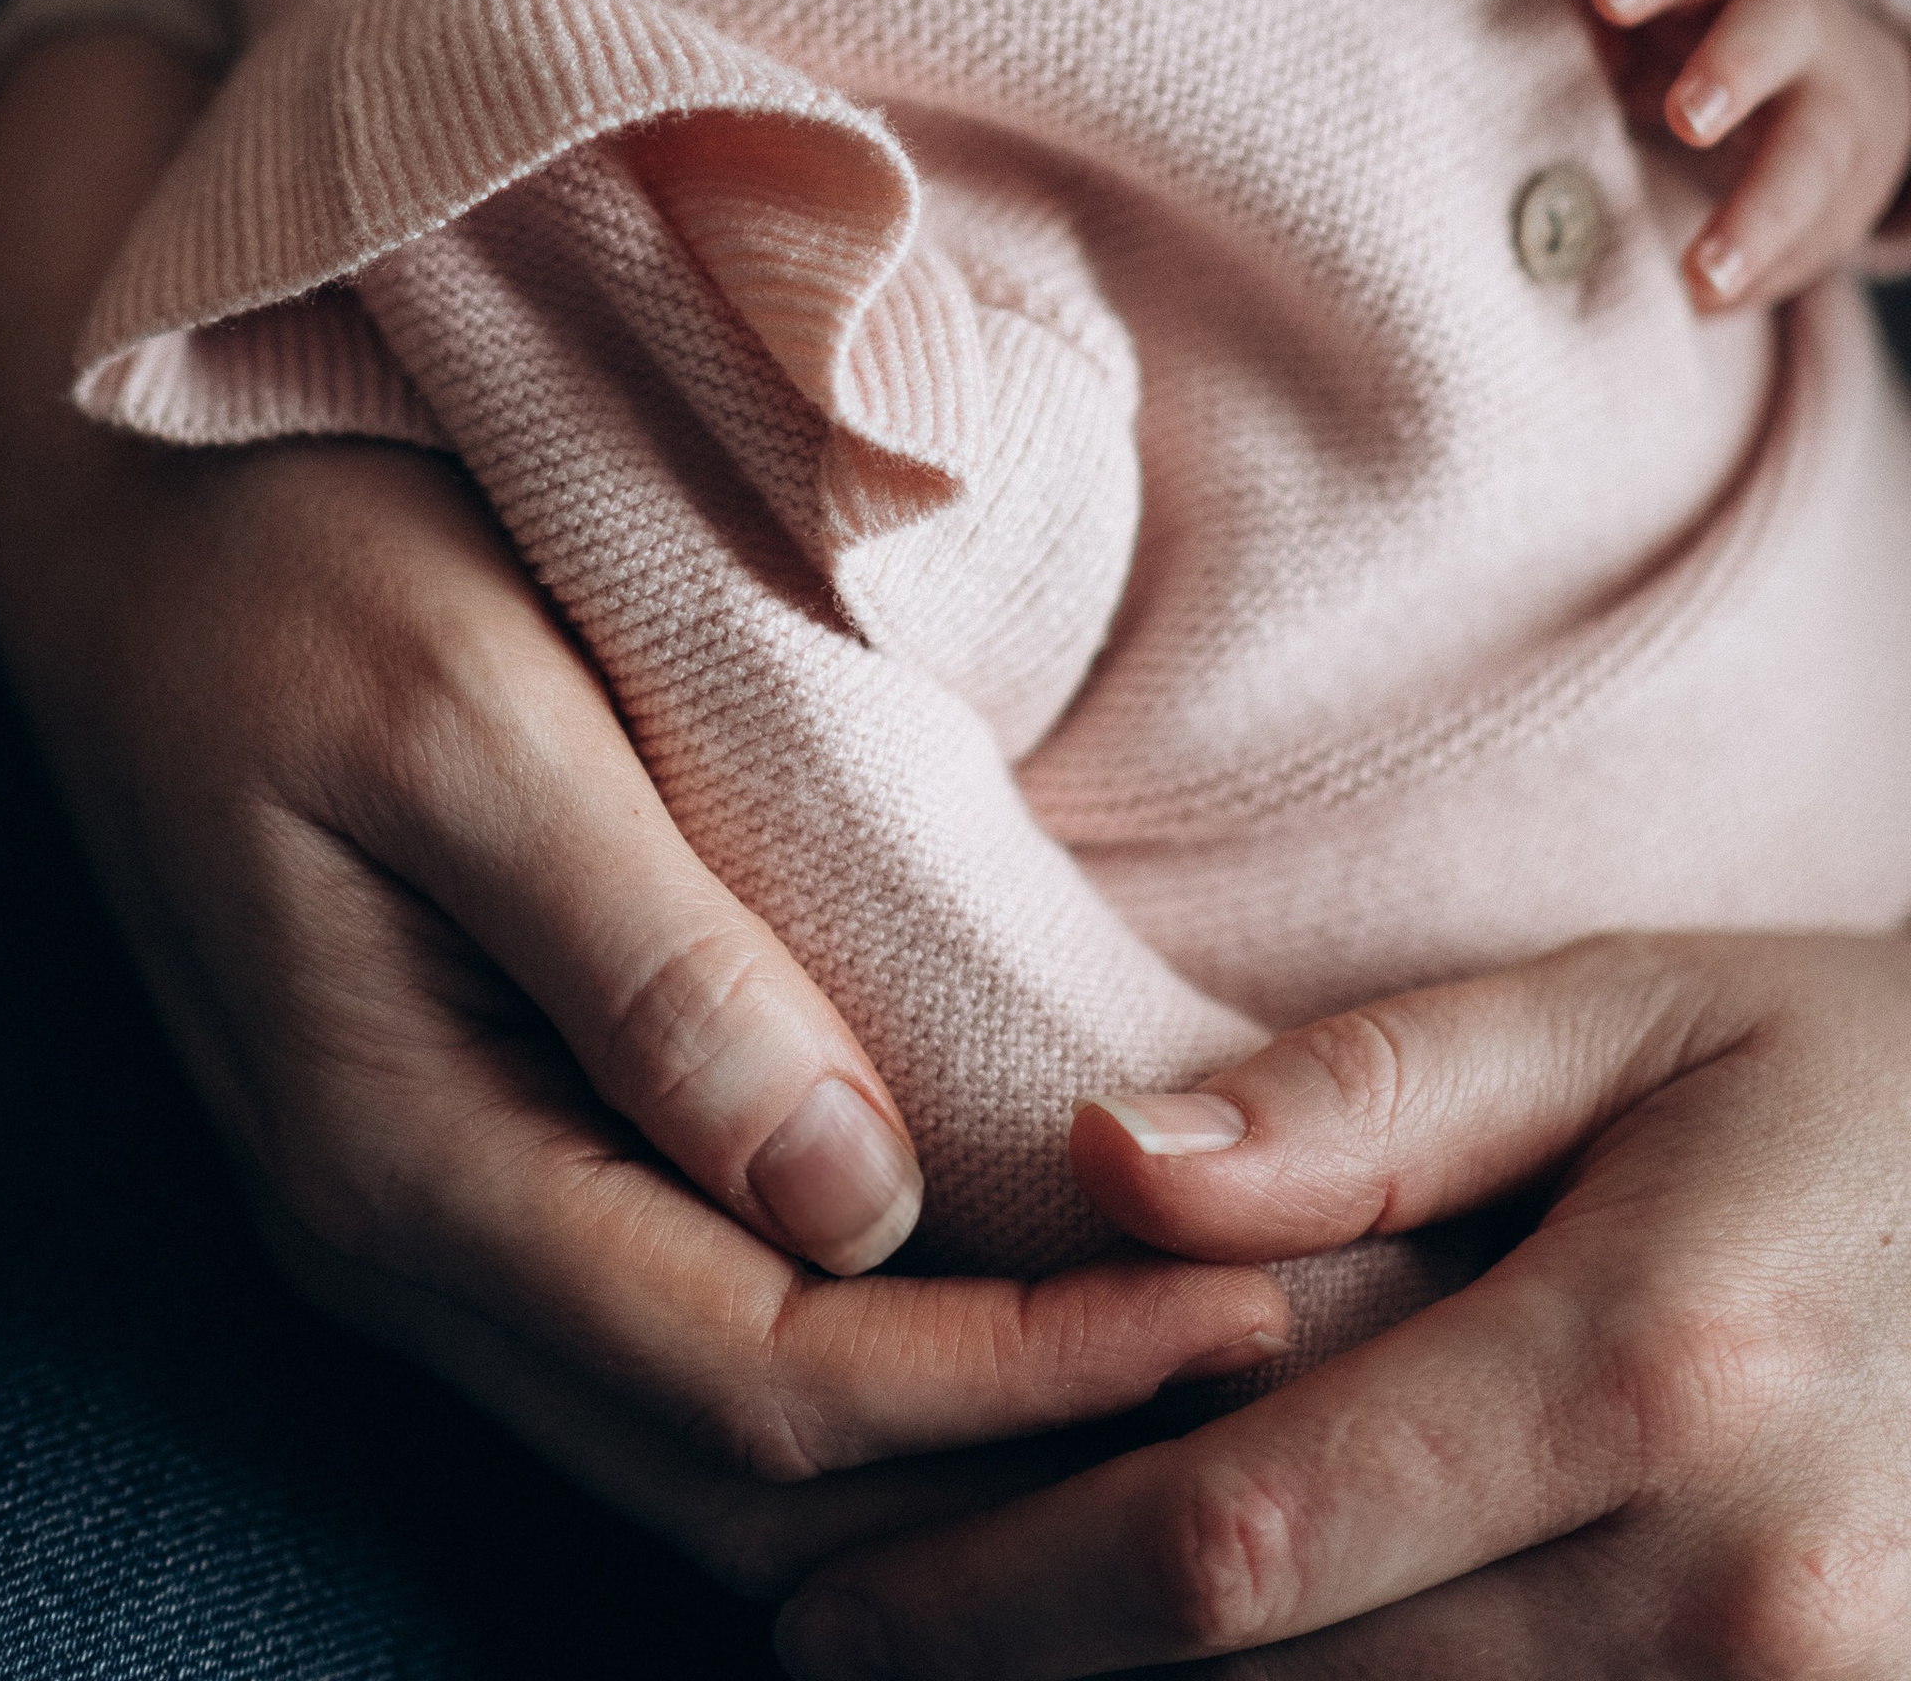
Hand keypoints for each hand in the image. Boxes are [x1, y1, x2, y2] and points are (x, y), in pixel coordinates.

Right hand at [0, 32, 1290, 1593]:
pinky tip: (1013, 1320)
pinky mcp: (469, 1150)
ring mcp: (425, 1217)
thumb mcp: (458, 703)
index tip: (1259, 1314)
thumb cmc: (288, 553)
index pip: (759, 1379)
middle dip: (1023, 1471)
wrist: (115, 502)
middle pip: (749, 1480)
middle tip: (1294, 1391)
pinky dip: (865, 1376)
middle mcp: (404, 1245)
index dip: (1021, 1387)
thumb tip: (852, 1203)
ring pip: (717, 1452)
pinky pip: (681, 1347)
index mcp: (396, 1155)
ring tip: (1200, 1378)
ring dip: (956, 1450)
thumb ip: (643, 953)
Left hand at [776, 928, 1910, 1676]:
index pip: (1232, 1541)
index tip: (827, 1606)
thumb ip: (1371, 1101)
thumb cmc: (1888, 1082)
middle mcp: (1736, 1602)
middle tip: (857, 1637)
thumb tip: (1104, 1164)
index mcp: (1650, 1370)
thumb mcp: (1648, 1015)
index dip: (997, 1597)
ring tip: (1009, 1670)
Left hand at [1590, 0, 1910, 310]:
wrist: (1839, 71)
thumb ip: (1589, 31)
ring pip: (1813, 149)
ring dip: (1759, 216)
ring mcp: (1830, 101)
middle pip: (1773, 31)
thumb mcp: (1649, 12)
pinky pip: (1820, 232)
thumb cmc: (1693, 35)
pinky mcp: (1847, 184)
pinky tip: (1711, 306)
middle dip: (1731, 72)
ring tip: (1703, 277)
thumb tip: (1510, 62)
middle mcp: (1789, 24)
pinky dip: (1766, 275)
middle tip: (1686, 120)